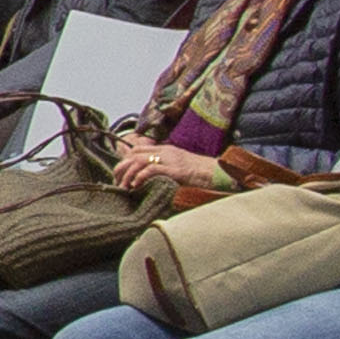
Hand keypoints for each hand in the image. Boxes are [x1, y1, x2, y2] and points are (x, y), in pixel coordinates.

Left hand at [116, 139, 231, 209]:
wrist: (222, 174)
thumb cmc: (202, 176)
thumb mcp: (180, 170)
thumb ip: (164, 171)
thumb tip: (147, 181)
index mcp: (167, 150)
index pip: (137, 150)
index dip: (124, 162)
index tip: (119, 177)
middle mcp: (167, 152)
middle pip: (134, 154)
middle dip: (121, 168)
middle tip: (117, 184)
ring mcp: (172, 160)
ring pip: (139, 161)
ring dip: (128, 174)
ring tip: (124, 187)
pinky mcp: (177, 170)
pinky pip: (153, 169)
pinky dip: (141, 177)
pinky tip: (136, 186)